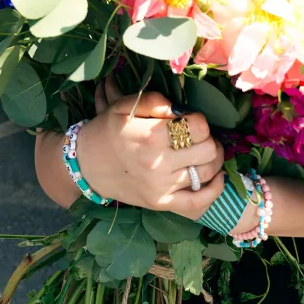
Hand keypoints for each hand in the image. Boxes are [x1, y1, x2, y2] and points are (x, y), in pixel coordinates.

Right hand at [78, 80, 224, 220]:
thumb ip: (154, 100)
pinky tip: (218, 178)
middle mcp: (158, 163)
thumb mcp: (123, 106)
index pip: (198, 126)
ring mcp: (161, 187)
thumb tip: (180, 110)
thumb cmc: (107, 130)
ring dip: (214, 160)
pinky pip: (197, 203)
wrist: (85, 164)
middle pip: (208, 149)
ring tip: (205, 151)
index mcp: (151, 135)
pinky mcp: (161, 203)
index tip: (188, 120)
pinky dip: (214, 192)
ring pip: (207, 173)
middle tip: (199, 136)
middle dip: (209, 139)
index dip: (198, 120)